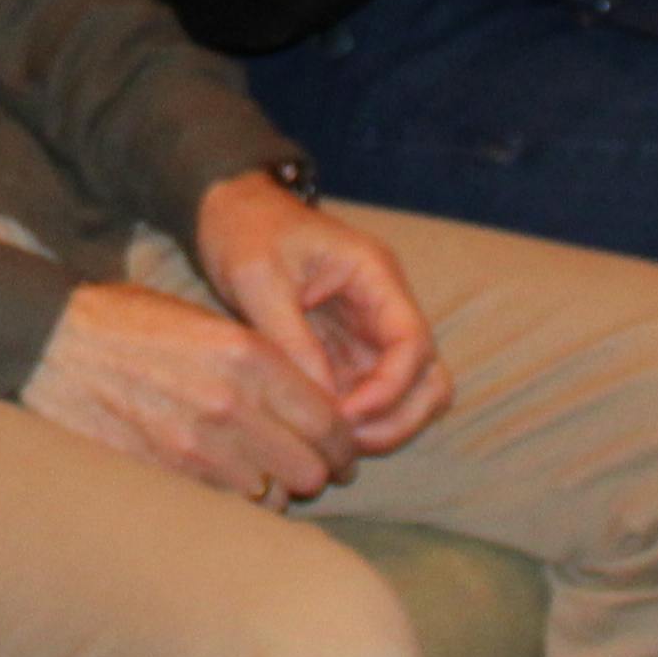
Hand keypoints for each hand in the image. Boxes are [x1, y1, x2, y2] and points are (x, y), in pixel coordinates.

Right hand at [19, 274, 354, 500]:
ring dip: (272, 493)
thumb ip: (260, 362)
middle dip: (315, 472)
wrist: (52, 344)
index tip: (340, 454)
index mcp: (250, 357)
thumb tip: (305, 405)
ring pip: (273, 498)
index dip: (343, 445)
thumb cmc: (126, 324)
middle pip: (310, 469)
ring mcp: (199, 449)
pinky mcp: (166, 478)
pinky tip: (223, 489)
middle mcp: (234, 406)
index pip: (329, 421)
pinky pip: (226, 511)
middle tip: (309, 472)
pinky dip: (233, 506)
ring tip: (261, 480)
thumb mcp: (205, 321)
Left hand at [187, 172, 447, 451]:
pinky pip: (370, 396)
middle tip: (342, 442)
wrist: (229, 212)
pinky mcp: (346, 353)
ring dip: (382, 426)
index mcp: (375, 276)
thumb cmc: (246, 231)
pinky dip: (356, 421)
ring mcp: (368, 333)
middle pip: (428, 378)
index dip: (389, 389)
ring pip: (407, 394)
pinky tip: (317, 434)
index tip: (345, 415)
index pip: (413, 343)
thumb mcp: (258, 278)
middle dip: (397, 418)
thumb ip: (290, 338)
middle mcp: (384, 307)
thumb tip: (318, 404)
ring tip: (330, 444)